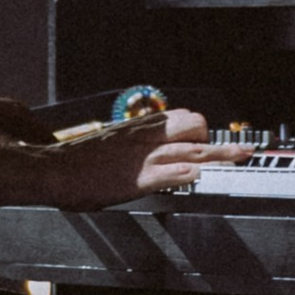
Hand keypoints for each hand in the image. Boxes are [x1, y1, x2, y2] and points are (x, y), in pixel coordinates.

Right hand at [53, 108, 242, 208]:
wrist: (53, 170)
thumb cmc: (76, 161)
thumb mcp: (108, 142)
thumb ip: (130, 143)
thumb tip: (141, 149)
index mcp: (139, 126)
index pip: (181, 117)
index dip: (197, 130)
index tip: (210, 138)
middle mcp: (146, 136)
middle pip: (195, 125)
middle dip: (212, 140)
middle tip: (226, 153)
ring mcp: (145, 156)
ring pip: (194, 149)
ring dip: (221, 155)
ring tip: (241, 157)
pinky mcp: (139, 178)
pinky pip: (175, 173)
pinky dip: (192, 176)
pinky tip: (202, 177)